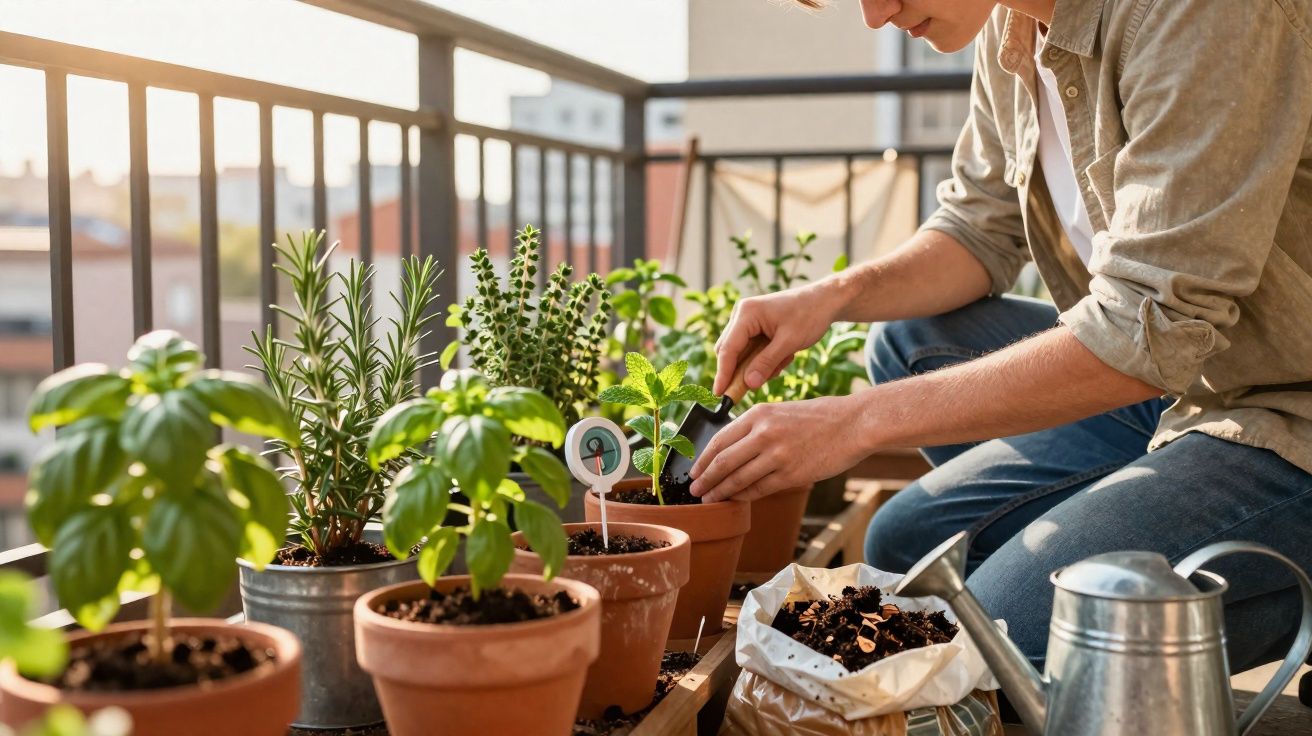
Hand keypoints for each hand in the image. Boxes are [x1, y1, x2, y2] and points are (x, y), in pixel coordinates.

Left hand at [688, 395, 874, 502]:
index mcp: (758, 414)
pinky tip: (736, 500)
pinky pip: (759, 489)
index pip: (719, 440)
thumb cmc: (820, 417)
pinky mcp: (791, 474)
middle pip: (723, 462)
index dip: (702, 460)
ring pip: (738, 479)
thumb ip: (756, 426)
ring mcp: (777, 455)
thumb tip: (733, 449)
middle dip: (705, 480)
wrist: (853, 424)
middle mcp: (763, 433)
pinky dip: (744, 496)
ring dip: (721, 492)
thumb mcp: (781, 411)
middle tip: (695, 491)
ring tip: (710, 500)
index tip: (694, 471)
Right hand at [713, 284, 841, 394]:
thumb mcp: (789, 342)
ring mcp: (747, 320)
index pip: (728, 349)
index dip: (723, 374)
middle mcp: (742, 315)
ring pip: (742, 353)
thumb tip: (748, 384)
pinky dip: (765, 359)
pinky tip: (785, 355)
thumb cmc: (809, 315)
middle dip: (744, 370)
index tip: (720, 395)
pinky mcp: (755, 326)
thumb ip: (767, 363)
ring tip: (785, 359)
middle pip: (730, 352)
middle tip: (759, 384)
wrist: (825, 300)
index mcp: (746, 313)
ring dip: (759, 365)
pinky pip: (752, 350)